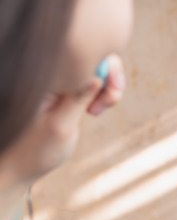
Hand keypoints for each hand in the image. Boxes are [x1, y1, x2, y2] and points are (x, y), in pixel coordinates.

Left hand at [0, 54, 125, 182]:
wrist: (22, 166)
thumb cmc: (34, 150)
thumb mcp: (60, 126)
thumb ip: (77, 99)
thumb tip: (97, 75)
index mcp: (41, 77)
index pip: (79, 53)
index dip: (104, 64)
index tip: (111, 92)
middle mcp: (51, 73)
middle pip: (92, 54)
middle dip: (110, 75)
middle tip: (111, 101)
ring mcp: (61, 80)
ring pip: (97, 68)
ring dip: (109, 87)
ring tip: (99, 111)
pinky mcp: (69, 90)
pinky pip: (95, 80)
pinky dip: (104, 93)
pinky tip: (96, 110)